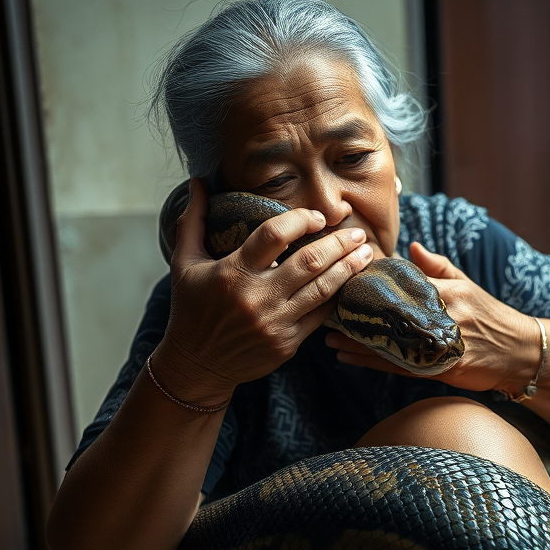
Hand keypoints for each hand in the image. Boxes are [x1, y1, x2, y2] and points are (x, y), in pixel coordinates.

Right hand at [151, 178, 374, 405]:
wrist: (197, 366)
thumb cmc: (191, 310)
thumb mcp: (185, 264)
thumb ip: (192, 221)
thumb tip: (198, 182)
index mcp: (233, 272)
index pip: (274, 235)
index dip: (300, 220)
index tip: (316, 217)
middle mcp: (257, 297)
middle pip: (310, 262)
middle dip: (339, 243)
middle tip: (357, 232)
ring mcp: (275, 322)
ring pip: (322, 290)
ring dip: (348, 269)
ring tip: (365, 253)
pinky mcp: (287, 343)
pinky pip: (320, 316)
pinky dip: (336, 298)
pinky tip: (349, 284)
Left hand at [326, 242, 541, 393]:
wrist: (519, 352)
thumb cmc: (491, 316)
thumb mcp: (467, 284)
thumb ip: (438, 266)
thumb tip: (410, 245)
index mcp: (444, 291)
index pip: (401, 283)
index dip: (370, 283)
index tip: (343, 278)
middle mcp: (440, 315)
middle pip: (389, 312)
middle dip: (357, 312)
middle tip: (327, 307)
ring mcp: (439, 343)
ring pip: (389, 340)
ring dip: (356, 339)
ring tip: (327, 335)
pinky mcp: (439, 368)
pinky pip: (398, 364)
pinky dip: (370, 361)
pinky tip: (347, 357)